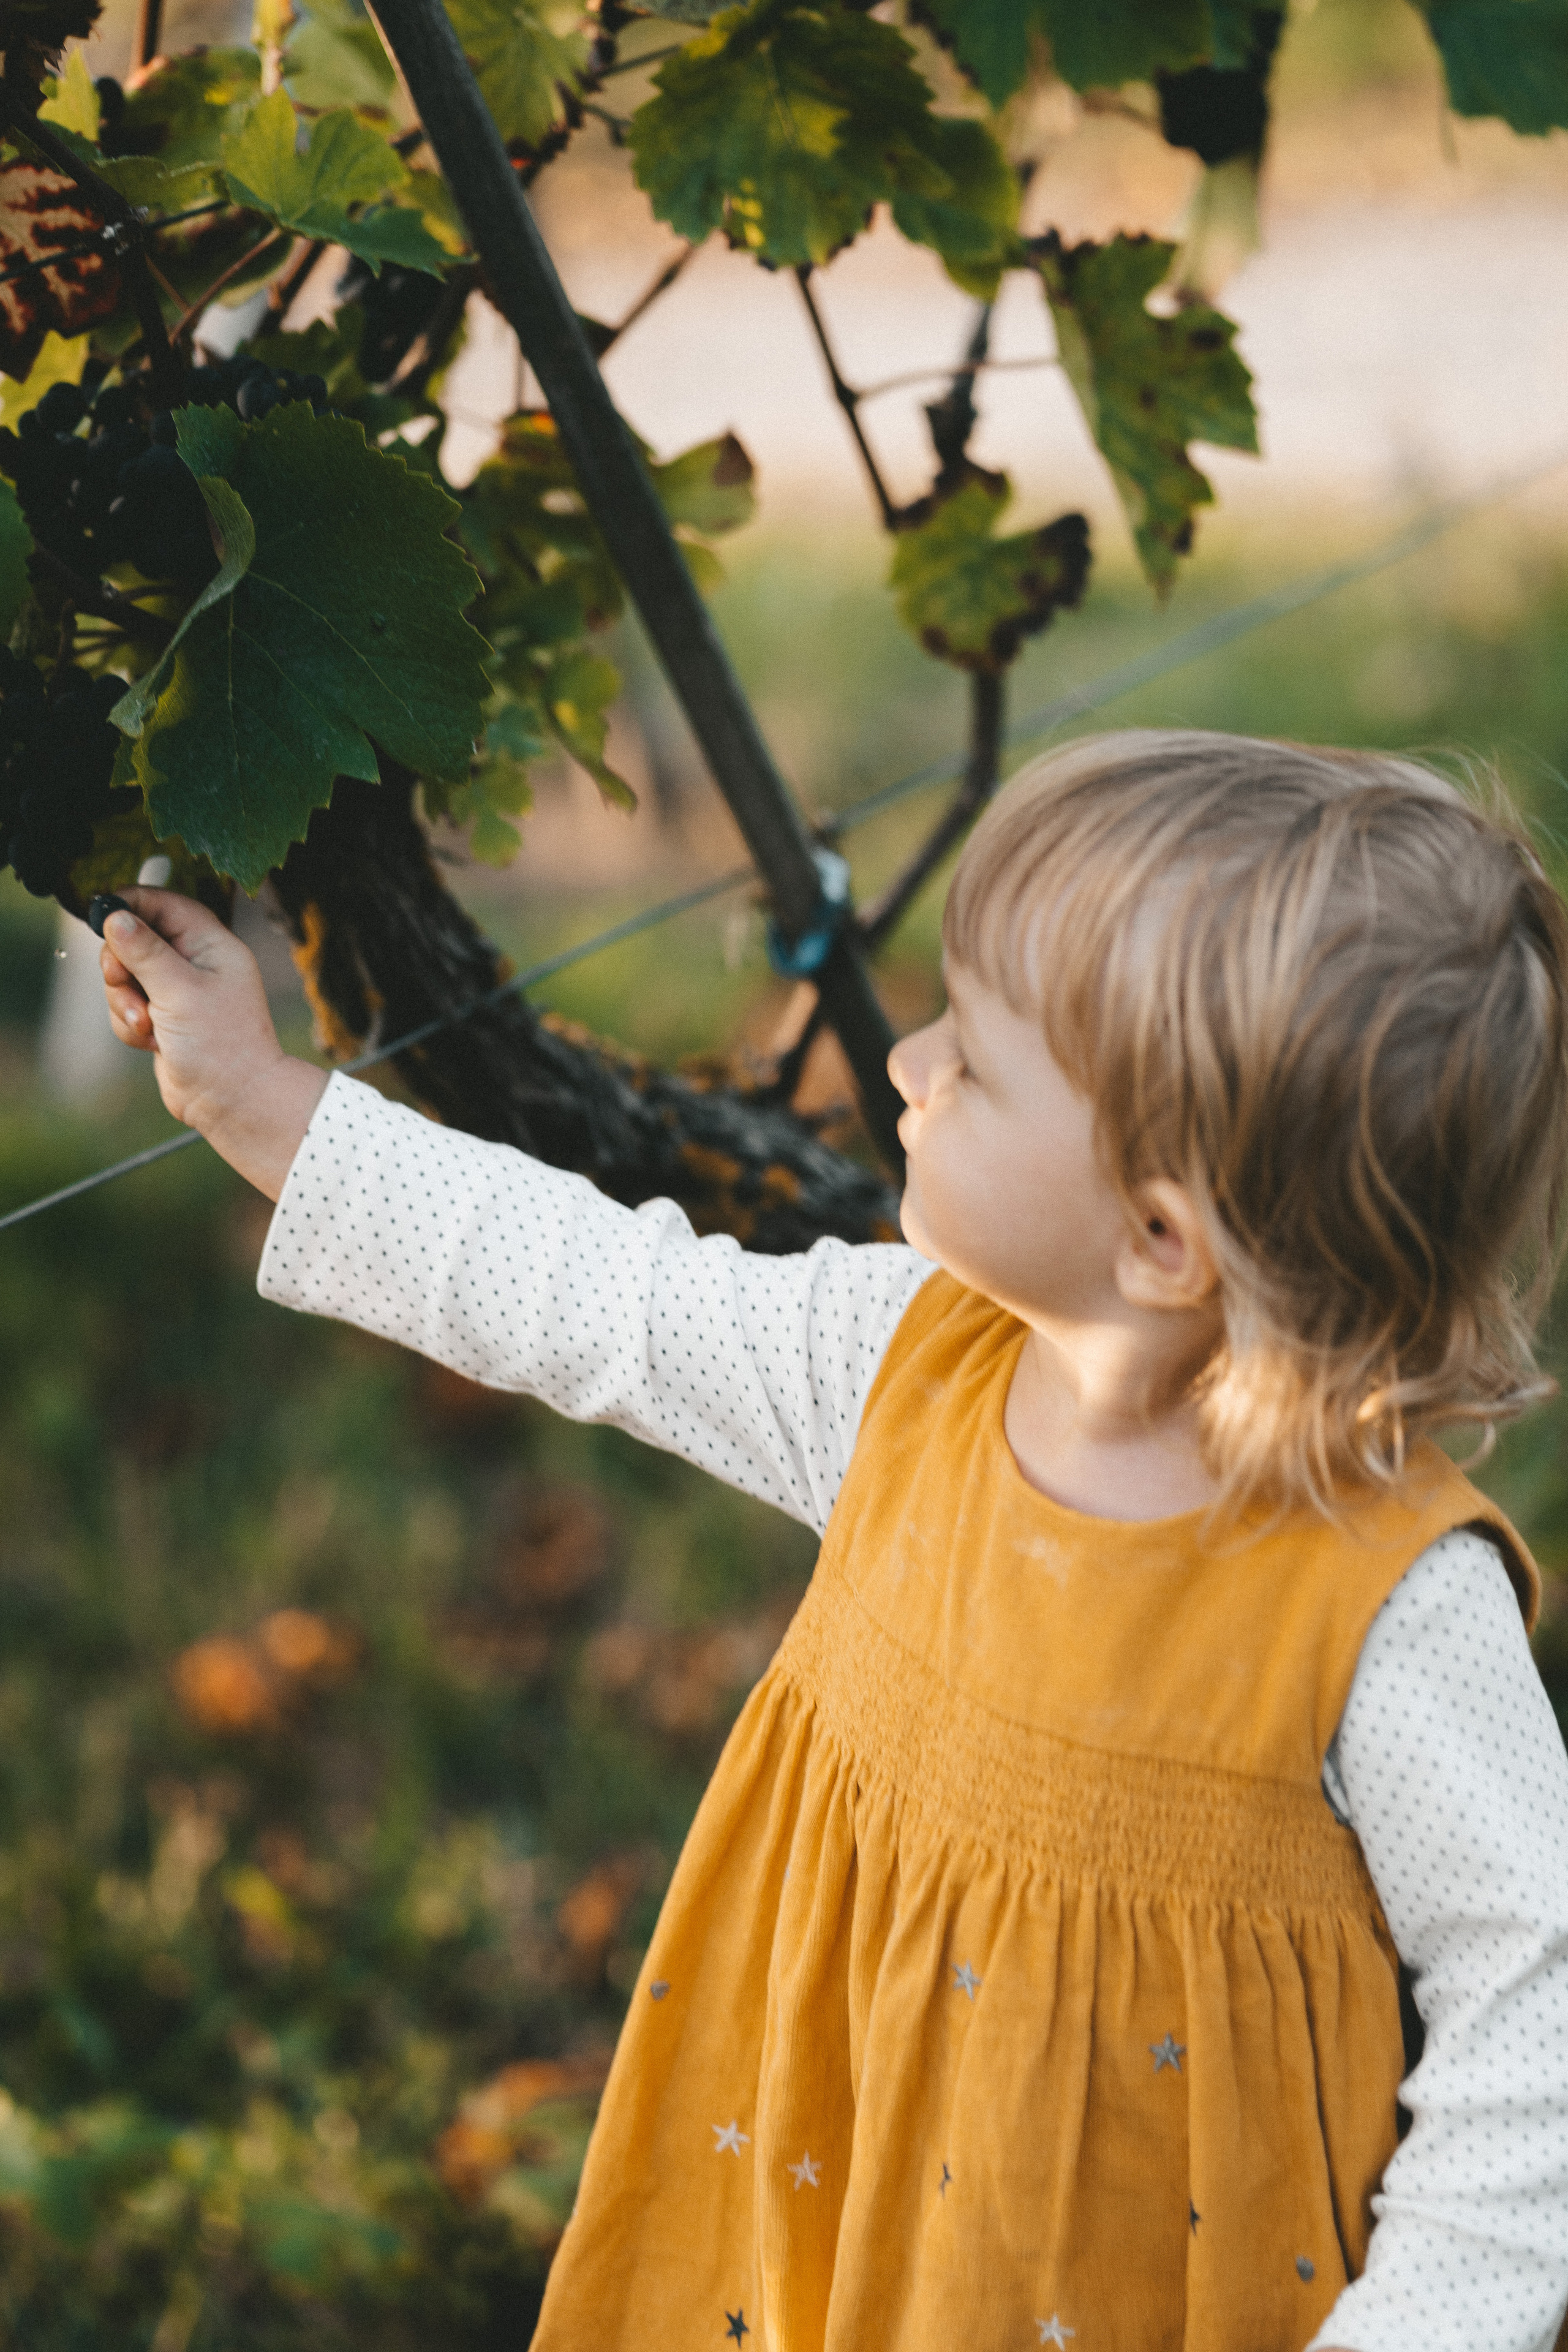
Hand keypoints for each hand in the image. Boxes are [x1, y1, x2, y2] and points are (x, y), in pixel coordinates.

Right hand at [98, 885, 327, 1200]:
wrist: (232, 1102)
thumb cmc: (220, 1044)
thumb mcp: (179, 989)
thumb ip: (145, 951)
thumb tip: (115, 915)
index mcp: (211, 945)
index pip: (165, 904)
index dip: (131, 904)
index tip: (101, 914)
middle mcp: (196, 964)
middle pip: (135, 939)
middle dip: (122, 966)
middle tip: (124, 983)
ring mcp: (179, 992)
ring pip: (125, 977)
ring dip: (125, 1002)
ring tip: (148, 1026)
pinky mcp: (164, 1019)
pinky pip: (127, 1007)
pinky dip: (130, 1025)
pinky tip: (152, 1043)